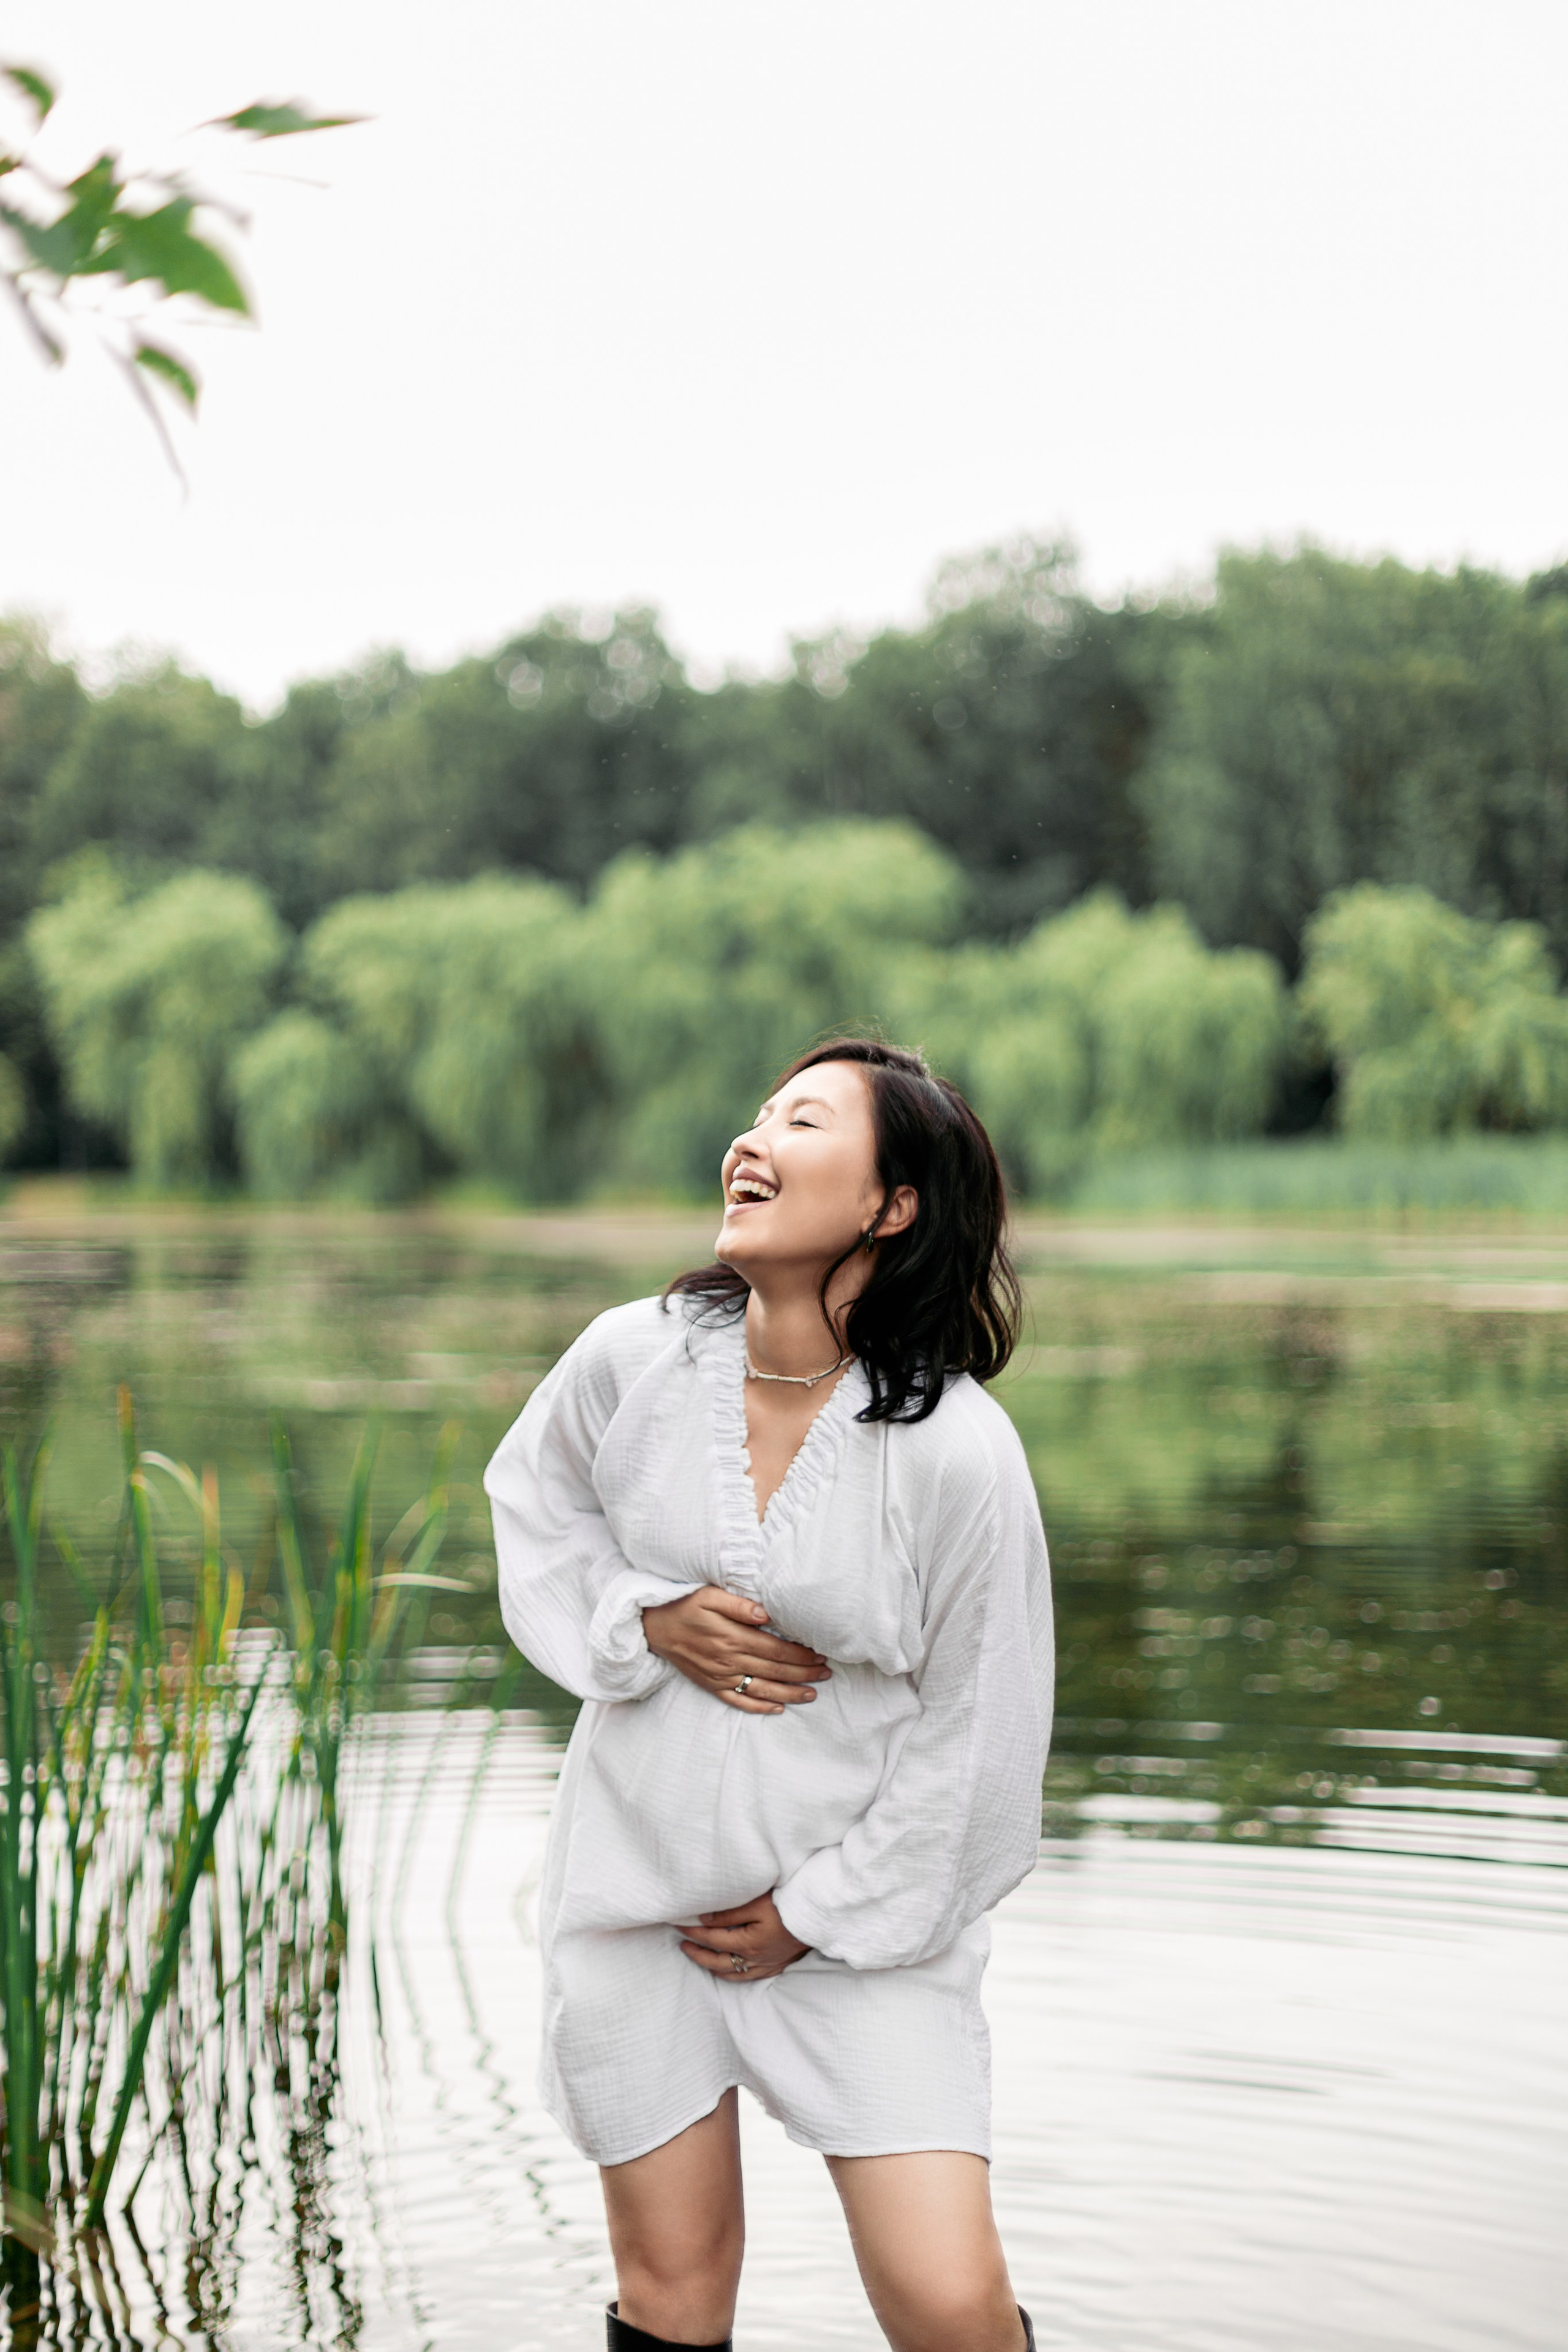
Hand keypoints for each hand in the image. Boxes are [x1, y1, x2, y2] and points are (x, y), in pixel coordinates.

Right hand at [643, 1585, 829, 1714]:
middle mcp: (728, 1661)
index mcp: (732, 1637)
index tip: (819, 1654)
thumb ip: (738, 1604)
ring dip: (789, 1693)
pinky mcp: (712, 1685)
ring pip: (762, 1689)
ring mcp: (720, 1676)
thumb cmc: (684, 1606)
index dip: (800, 1654)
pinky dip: (760, 1707)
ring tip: (812, 1693)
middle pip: (774, 1670)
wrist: (653, 1628)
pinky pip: (739, 1701)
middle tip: (826, 1673)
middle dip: (803, 1673)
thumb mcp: (708, 1595)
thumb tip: (766, 1613)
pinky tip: (778, 1708)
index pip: (775, 1648)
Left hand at [680, 1891, 810, 1981]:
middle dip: (697, 1953)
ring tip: (700, 1958)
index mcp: (747, 1943)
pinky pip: (749, 1978)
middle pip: (717, 1962)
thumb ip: (730, 1912)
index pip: (712, 1938)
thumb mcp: (757, 1903)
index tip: (679, 1924)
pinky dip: (733, 1975)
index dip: (693, 1932)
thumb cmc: (788, 1905)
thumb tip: (705, 1920)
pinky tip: (728, 1970)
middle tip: (682, 1945)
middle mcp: (755, 1959)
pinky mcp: (776, 1966)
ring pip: (732, 1974)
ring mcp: (766, 1965)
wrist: (818, 1917)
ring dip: (712, 1967)